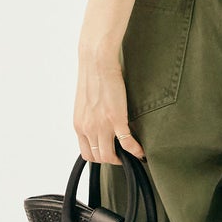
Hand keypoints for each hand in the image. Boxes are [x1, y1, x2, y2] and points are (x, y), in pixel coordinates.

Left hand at [74, 48, 144, 167]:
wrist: (96, 61)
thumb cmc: (92, 76)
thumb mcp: (86, 102)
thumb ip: (90, 117)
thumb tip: (99, 123)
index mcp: (79, 125)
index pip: (86, 154)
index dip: (99, 157)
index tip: (110, 154)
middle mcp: (87, 128)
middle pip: (98, 158)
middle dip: (111, 160)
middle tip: (122, 155)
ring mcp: (100, 125)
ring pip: (109, 156)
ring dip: (121, 159)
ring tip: (131, 154)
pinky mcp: (115, 118)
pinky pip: (126, 143)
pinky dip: (135, 151)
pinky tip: (141, 151)